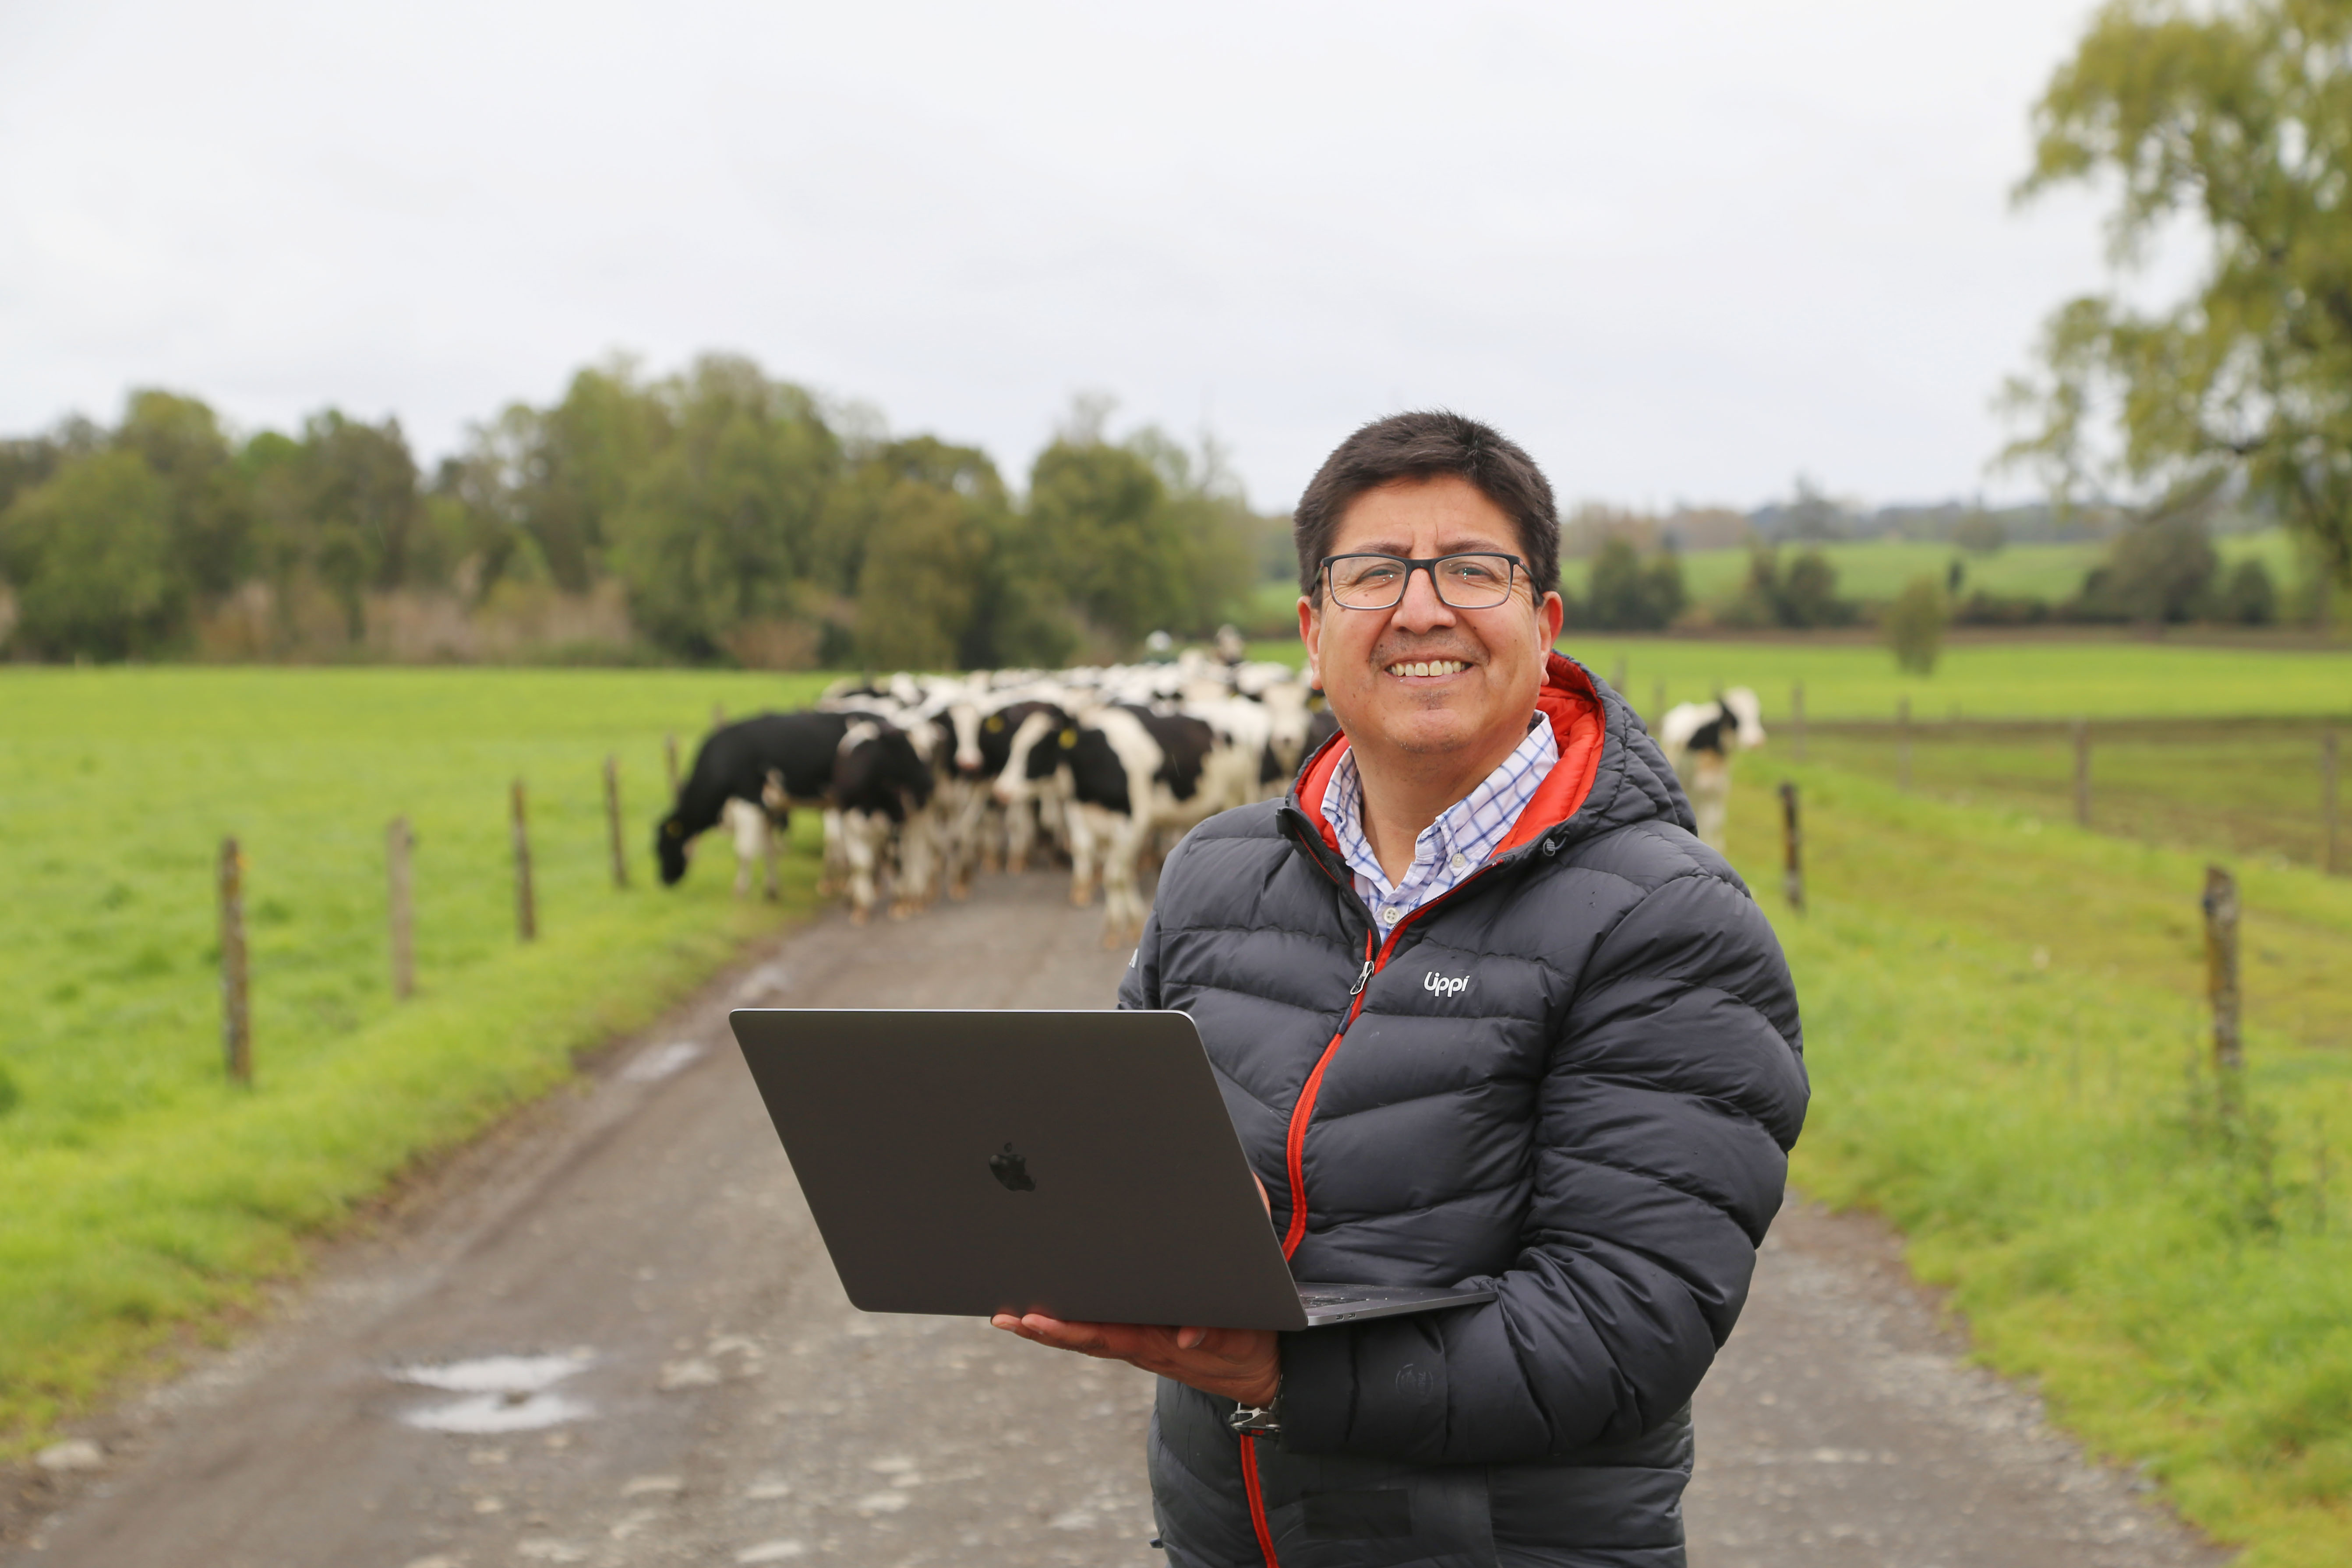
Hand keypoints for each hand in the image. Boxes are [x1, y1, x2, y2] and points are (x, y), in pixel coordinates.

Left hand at [989, 1312, 1279, 1406]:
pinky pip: (1103, 1334)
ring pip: (1087, 1338)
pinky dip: (1072, 1328)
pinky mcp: (1146, 1339)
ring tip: (1009, 1317)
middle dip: (1043, 1330)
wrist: (1262, 1372)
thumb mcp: (1240, 1338)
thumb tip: (1187, 1336)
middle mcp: (1141, 1347)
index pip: (1105, 1337)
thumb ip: (1214, 1333)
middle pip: (1084, 1339)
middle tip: (1003, 1318)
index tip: (1035, 1321)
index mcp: (1158, 1344)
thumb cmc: (1249, 1346)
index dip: (1068, 1330)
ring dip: (1048, 1330)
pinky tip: (1047, 1319)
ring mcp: (1141, 1345)